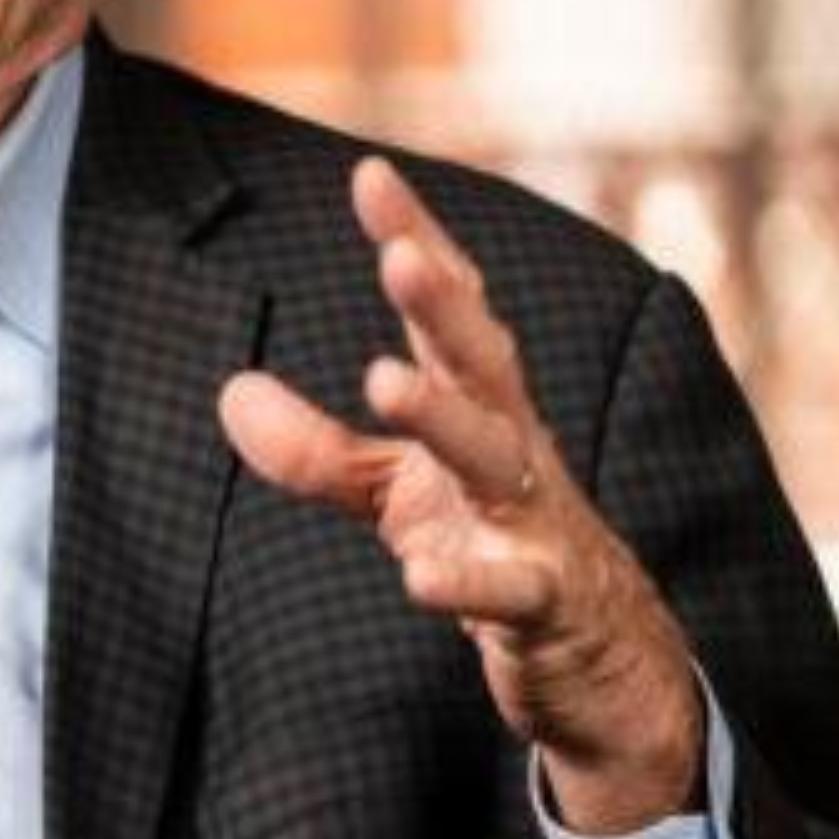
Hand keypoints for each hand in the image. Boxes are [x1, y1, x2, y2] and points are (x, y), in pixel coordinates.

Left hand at [217, 155, 703, 836]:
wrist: (606, 663)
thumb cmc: (501, 552)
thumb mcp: (399, 498)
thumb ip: (319, 449)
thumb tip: (231, 391)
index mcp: (483, 412)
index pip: (450, 315)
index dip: (417, 241)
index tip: (370, 175)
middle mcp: (517, 451)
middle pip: (484, 365)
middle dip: (444, 308)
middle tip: (400, 255)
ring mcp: (538, 525)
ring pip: (497, 459)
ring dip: (443, 419)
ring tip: (382, 381)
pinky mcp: (548, 607)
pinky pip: (511, 591)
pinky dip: (466, 583)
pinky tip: (418, 577)